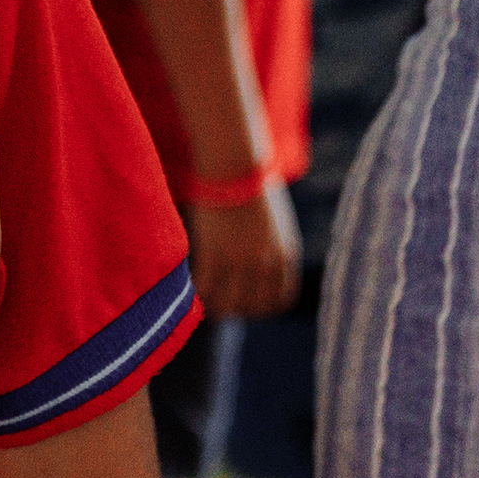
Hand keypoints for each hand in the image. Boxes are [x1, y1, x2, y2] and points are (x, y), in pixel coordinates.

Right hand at [186, 182, 300, 318]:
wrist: (235, 166)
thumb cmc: (252, 184)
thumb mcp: (274, 221)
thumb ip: (270, 245)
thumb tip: (258, 257)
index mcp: (286, 254)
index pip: (281, 301)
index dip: (264, 309)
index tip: (249, 304)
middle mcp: (267, 263)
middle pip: (255, 307)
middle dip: (240, 310)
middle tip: (224, 304)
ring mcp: (241, 260)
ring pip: (230, 304)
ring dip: (218, 307)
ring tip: (207, 300)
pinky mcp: (215, 252)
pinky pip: (206, 288)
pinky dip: (198, 293)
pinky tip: (192, 288)